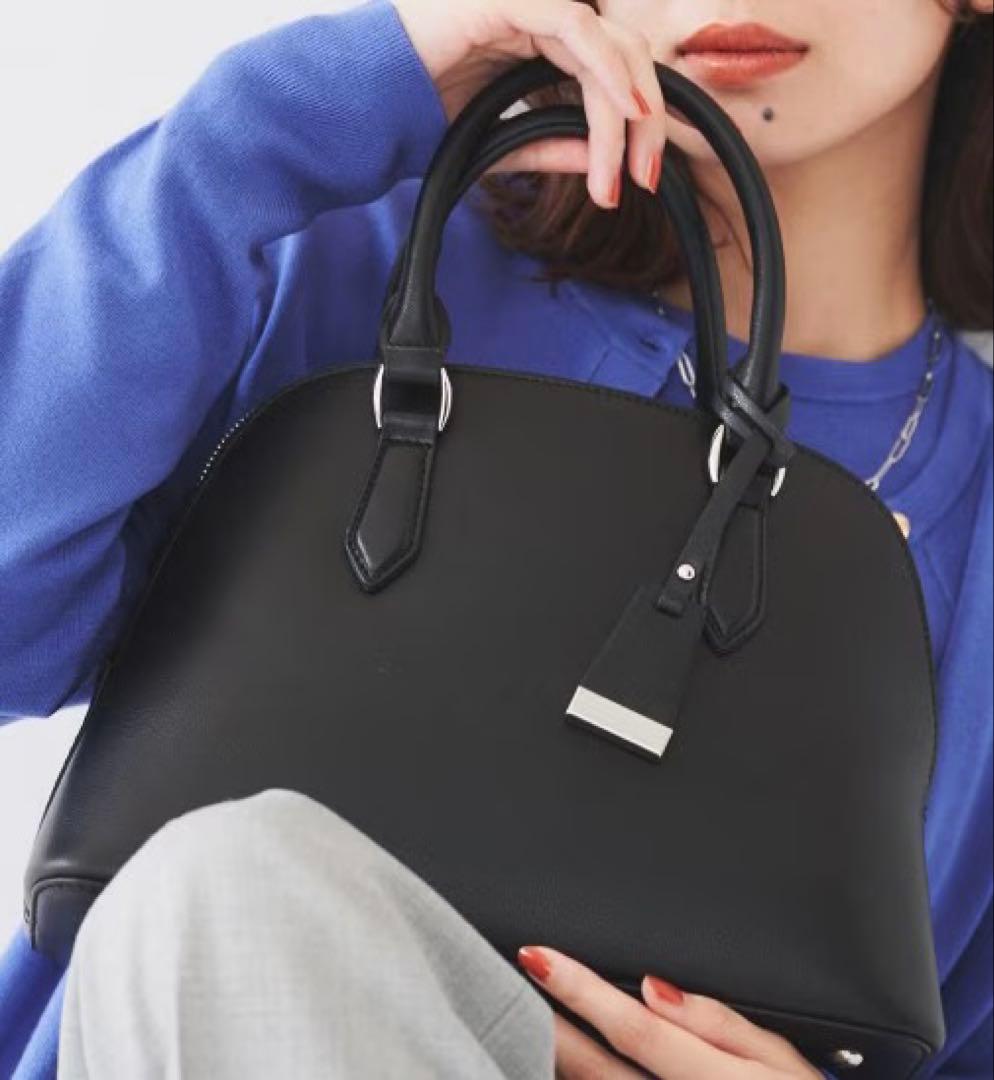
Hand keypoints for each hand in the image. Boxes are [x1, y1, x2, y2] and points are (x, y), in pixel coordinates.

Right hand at [390, 0, 667, 207]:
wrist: (365, 110)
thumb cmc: (417, 119)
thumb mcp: (500, 143)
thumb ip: (548, 146)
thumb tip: (599, 162)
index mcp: (535, 42)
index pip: (607, 73)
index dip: (631, 125)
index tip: (640, 179)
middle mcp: (537, 16)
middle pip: (621, 55)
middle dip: (644, 120)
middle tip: (646, 177)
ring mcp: (523, 1)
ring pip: (605, 44)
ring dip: (627, 107)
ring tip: (633, 162)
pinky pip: (574, 26)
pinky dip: (605, 68)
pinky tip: (624, 109)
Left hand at [517, 945, 823, 1078]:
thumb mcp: (782, 1061)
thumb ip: (720, 1023)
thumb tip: (655, 987)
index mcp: (709, 1078)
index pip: (631, 1025)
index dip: (579, 987)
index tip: (538, 955)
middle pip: (593, 1066)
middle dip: (547, 1022)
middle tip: (505, 982)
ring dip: (551, 1058)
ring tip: (516, 1017)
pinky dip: (575, 1079)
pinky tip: (553, 1059)